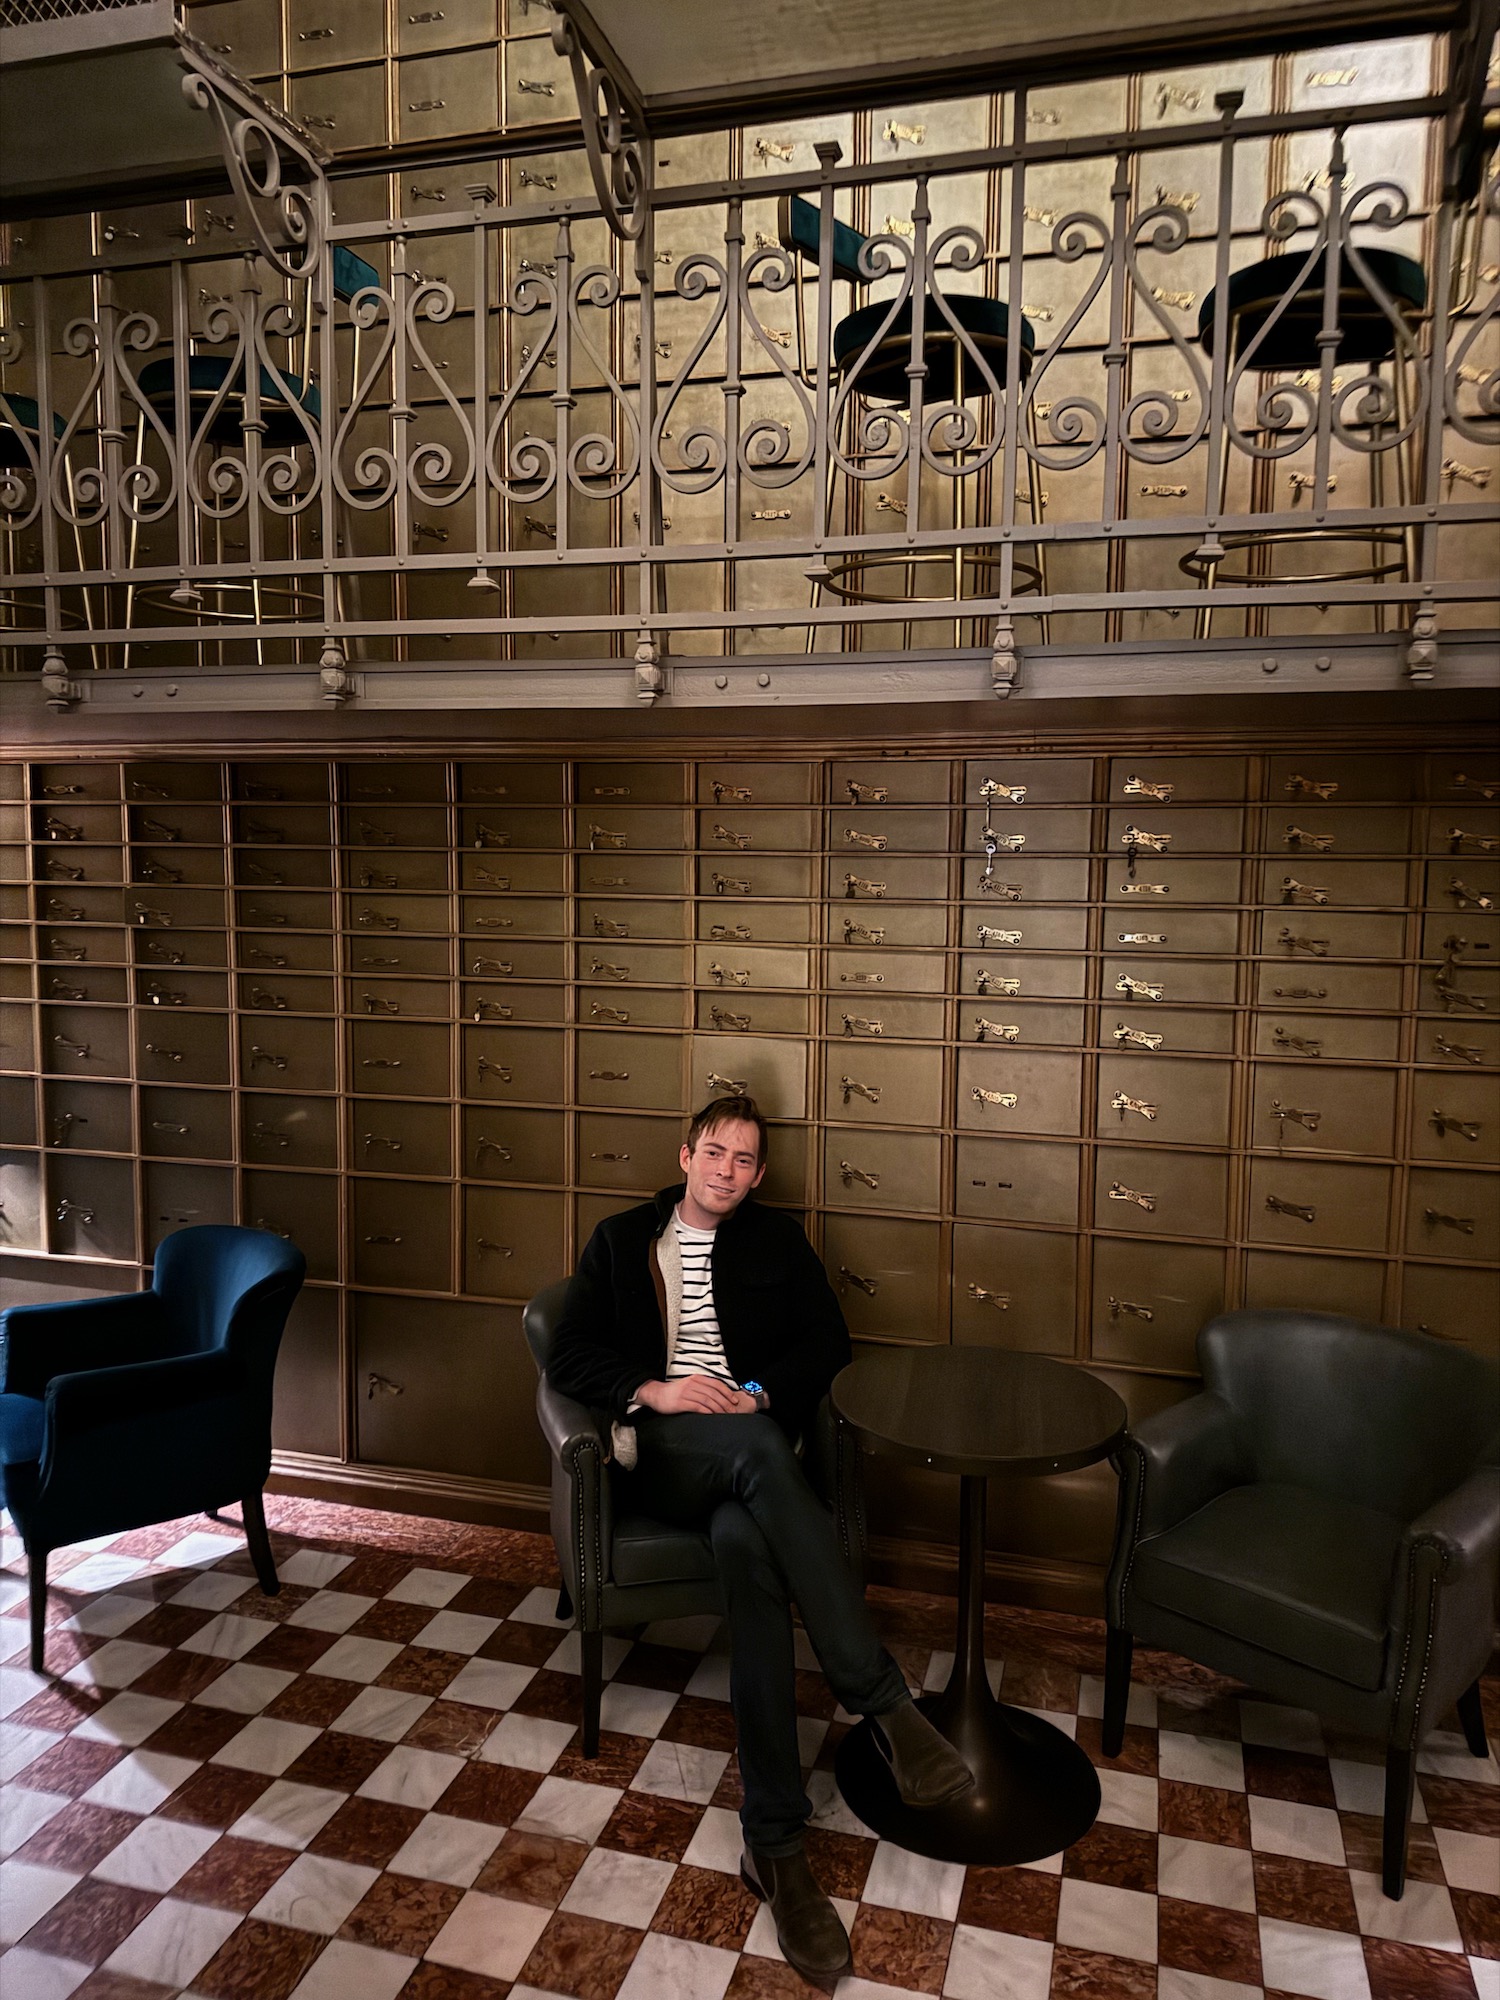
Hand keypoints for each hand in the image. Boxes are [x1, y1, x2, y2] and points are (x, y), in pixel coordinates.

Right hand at [635, 1376, 757, 1415]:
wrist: (657, 1394)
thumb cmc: (675, 1392)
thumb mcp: (690, 1385)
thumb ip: (702, 1388)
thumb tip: (720, 1397)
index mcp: (696, 1379)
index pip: (716, 1384)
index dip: (727, 1392)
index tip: (735, 1400)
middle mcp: (692, 1384)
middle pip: (714, 1393)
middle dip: (725, 1403)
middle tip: (732, 1411)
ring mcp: (686, 1393)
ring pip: (707, 1400)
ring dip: (718, 1408)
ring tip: (725, 1415)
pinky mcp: (681, 1402)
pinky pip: (697, 1407)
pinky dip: (707, 1411)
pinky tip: (712, 1416)